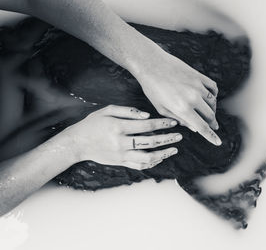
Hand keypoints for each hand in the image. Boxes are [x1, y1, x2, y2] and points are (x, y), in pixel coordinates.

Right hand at [62, 105, 181, 169]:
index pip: (146, 125)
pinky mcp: (120, 163)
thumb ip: (128, 111)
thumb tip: (147, 115)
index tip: (173, 123)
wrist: (76, 143)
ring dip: (163, 154)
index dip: (162, 124)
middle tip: (180, 136)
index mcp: (118, 126)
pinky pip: (139, 165)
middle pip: (150, 142)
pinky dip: (152, 163)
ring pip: (147, 157)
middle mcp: (121, 142)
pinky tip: (160, 158)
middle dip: (167, 139)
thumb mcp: (107, 110)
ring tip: (174, 149)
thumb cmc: (92, 124)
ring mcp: (121, 155)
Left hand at [133, 46, 221, 145]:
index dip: (211, 136)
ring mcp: (197, 85)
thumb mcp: (161, 108)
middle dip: (212, 123)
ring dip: (213, 111)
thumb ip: (179, 119)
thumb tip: (194, 128)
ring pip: (213, 103)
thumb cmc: (152, 88)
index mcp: (182, 108)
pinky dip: (214, 96)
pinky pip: (213, 88)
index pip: (202, 127)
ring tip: (209, 114)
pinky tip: (210, 98)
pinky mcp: (199, 76)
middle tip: (213, 127)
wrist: (151, 63)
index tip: (218, 142)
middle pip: (210, 115)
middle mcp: (193, 97)